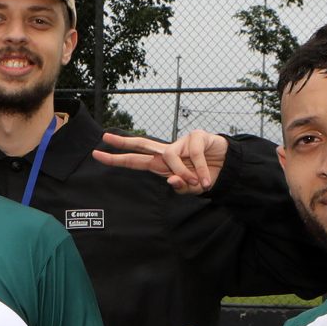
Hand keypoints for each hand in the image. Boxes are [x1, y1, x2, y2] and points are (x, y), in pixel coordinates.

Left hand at [94, 129, 229, 194]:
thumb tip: (170, 180)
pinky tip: (207, 179)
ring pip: (170, 157)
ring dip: (183, 173)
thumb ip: (180, 187)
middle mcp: (168, 151)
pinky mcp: (197, 137)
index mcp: (162, 164)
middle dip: (123, 142)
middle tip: (104, 137)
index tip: (97, 154)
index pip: (135, 161)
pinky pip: (194, 156)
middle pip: (141, 144)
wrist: (228, 168)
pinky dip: (201, 170)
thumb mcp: (191, 188)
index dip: (117, 159)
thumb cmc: (205, 177)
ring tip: (198, 183)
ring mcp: (181, 142)